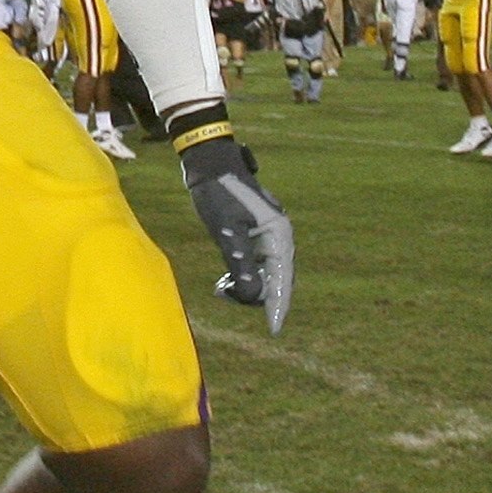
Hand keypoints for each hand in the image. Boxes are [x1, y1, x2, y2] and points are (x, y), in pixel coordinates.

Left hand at [181, 134, 293, 334]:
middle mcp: (280, 236)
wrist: (210, 161)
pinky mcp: (257, 233)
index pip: (281, 280)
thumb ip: (240, 263)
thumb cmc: (218, 193)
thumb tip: (253, 295)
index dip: (277, 307)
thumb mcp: (226, 231)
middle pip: (275, 279)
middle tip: (222, 293)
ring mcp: (269, 234)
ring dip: (244, 285)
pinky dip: (241, 274)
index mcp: (279, 234)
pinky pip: (255, 263)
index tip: (273, 331)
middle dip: (253, 295)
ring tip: (219, 288)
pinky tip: (224, 280)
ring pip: (264, 273)